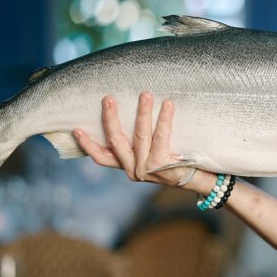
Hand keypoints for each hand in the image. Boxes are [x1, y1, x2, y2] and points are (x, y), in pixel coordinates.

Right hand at [72, 92, 208, 192]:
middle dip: (110, 118)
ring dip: (142, 112)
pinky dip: (165, 118)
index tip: (75, 129)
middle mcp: (134, 170)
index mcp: (129, 167)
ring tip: (145, 94)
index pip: (102, 157)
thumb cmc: (177, 164)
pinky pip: (162, 136)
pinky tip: (168, 105)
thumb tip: (135, 113)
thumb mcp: (154, 156)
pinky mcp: (162, 166)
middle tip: (108, 98)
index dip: (87, 144)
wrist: (200, 182)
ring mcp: (147, 170)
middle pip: (116, 141)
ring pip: (140, 135)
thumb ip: (141, 144)